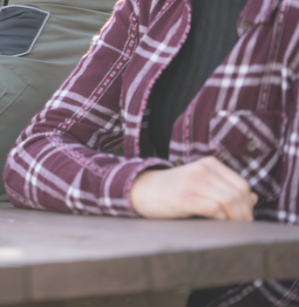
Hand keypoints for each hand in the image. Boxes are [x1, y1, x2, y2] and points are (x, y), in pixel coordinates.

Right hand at [130, 156, 257, 220]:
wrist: (140, 190)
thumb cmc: (172, 190)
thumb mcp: (200, 183)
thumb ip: (225, 188)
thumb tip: (254, 199)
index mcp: (209, 164)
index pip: (242, 185)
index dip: (248, 204)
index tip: (245, 218)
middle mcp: (202, 170)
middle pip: (238, 195)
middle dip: (245, 215)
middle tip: (242, 228)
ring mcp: (192, 183)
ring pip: (229, 202)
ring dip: (235, 220)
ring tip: (233, 230)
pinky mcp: (183, 198)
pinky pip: (214, 209)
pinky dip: (221, 220)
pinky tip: (217, 226)